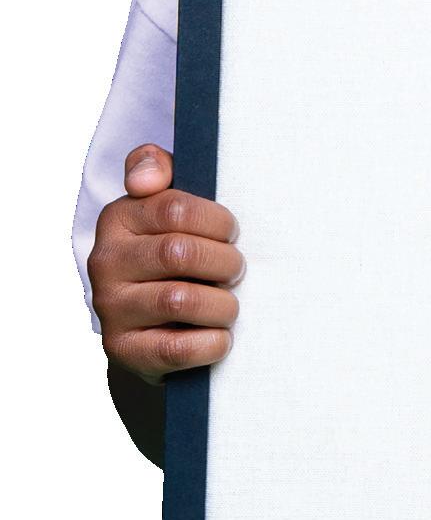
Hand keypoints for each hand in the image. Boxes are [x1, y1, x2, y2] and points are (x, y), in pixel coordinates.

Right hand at [88, 144, 243, 384]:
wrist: (153, 324)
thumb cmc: (174, 250)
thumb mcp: (168, 203)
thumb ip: (157, 168)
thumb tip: (146, 179)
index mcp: (118, 218)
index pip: (175, 208)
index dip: (218, 222)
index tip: (232, 233)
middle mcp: (106, 261)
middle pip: (180, 253)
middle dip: (224, 262)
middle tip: (236, 271)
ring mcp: (111, 308)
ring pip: (180, 299)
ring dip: (222, 304)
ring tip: (229, 304)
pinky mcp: (124, 350)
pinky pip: (177, 348)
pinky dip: (211, 342)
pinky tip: (220, 336)